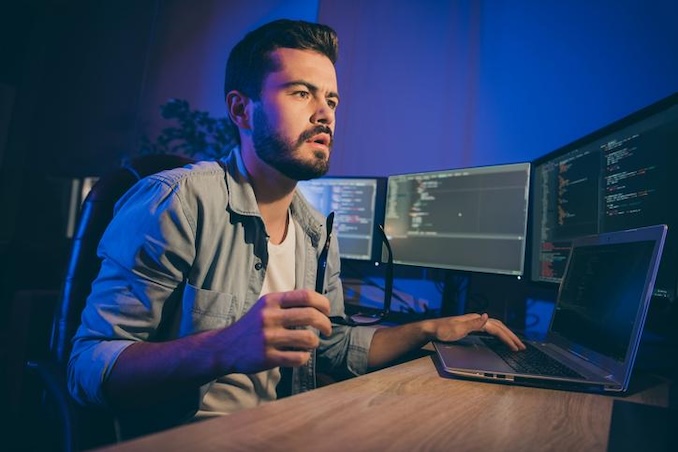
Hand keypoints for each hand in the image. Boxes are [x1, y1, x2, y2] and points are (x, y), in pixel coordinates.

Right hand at [217, 289, 331, 374]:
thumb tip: (318, 305)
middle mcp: (270, 317)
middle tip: (327, 329)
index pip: (306, 296)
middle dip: (325, 323)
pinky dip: (305, 356)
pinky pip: (298, 357)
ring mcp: (268, 337)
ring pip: (308, 338)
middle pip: (311, 316)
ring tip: (311, 343)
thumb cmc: (252, 326)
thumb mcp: (265, 307)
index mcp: (272, 301)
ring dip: (315, 342)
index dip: (323, 303)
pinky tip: (301, 354)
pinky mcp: (268, 357)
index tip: (327, 311)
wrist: (225, 347)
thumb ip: (287, 303)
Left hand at [428, 313, 525, 350]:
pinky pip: (489, 330)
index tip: (516, 347)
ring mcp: (473, 322)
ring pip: (495, 327)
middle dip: (511, 336)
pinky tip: (500, 338)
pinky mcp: (470, 327)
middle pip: (498, 326)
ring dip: (506, 335)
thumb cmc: (442, 331)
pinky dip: (498, 334)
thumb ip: (473, 323)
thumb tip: (487, 316)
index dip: (507, 337)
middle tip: (522, 346)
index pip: (496, 328)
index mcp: (475, 319)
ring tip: (515, 343)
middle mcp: (476, 319)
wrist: (430, 330)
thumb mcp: (457, 328)